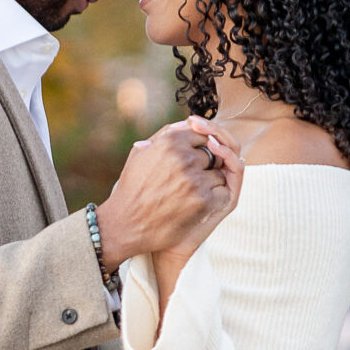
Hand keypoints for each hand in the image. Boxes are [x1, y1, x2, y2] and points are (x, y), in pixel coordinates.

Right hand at [93, 120, 242, 271]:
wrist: (126, 225)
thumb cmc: (132, 189)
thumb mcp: (140, 154)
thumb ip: (164, 136)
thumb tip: (186, 124)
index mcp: (170, 142)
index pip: (201, 136)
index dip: (198, 150)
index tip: (190, 163)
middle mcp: (184, 158)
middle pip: (212, 154)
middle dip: (205, 166)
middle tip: (189, 182)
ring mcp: (195, 180)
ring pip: (219, 174)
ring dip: (210, 184)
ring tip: (190, 195)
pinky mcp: (203, 201)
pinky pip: (222, 193)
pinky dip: (214, 200)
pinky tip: (198, 205)